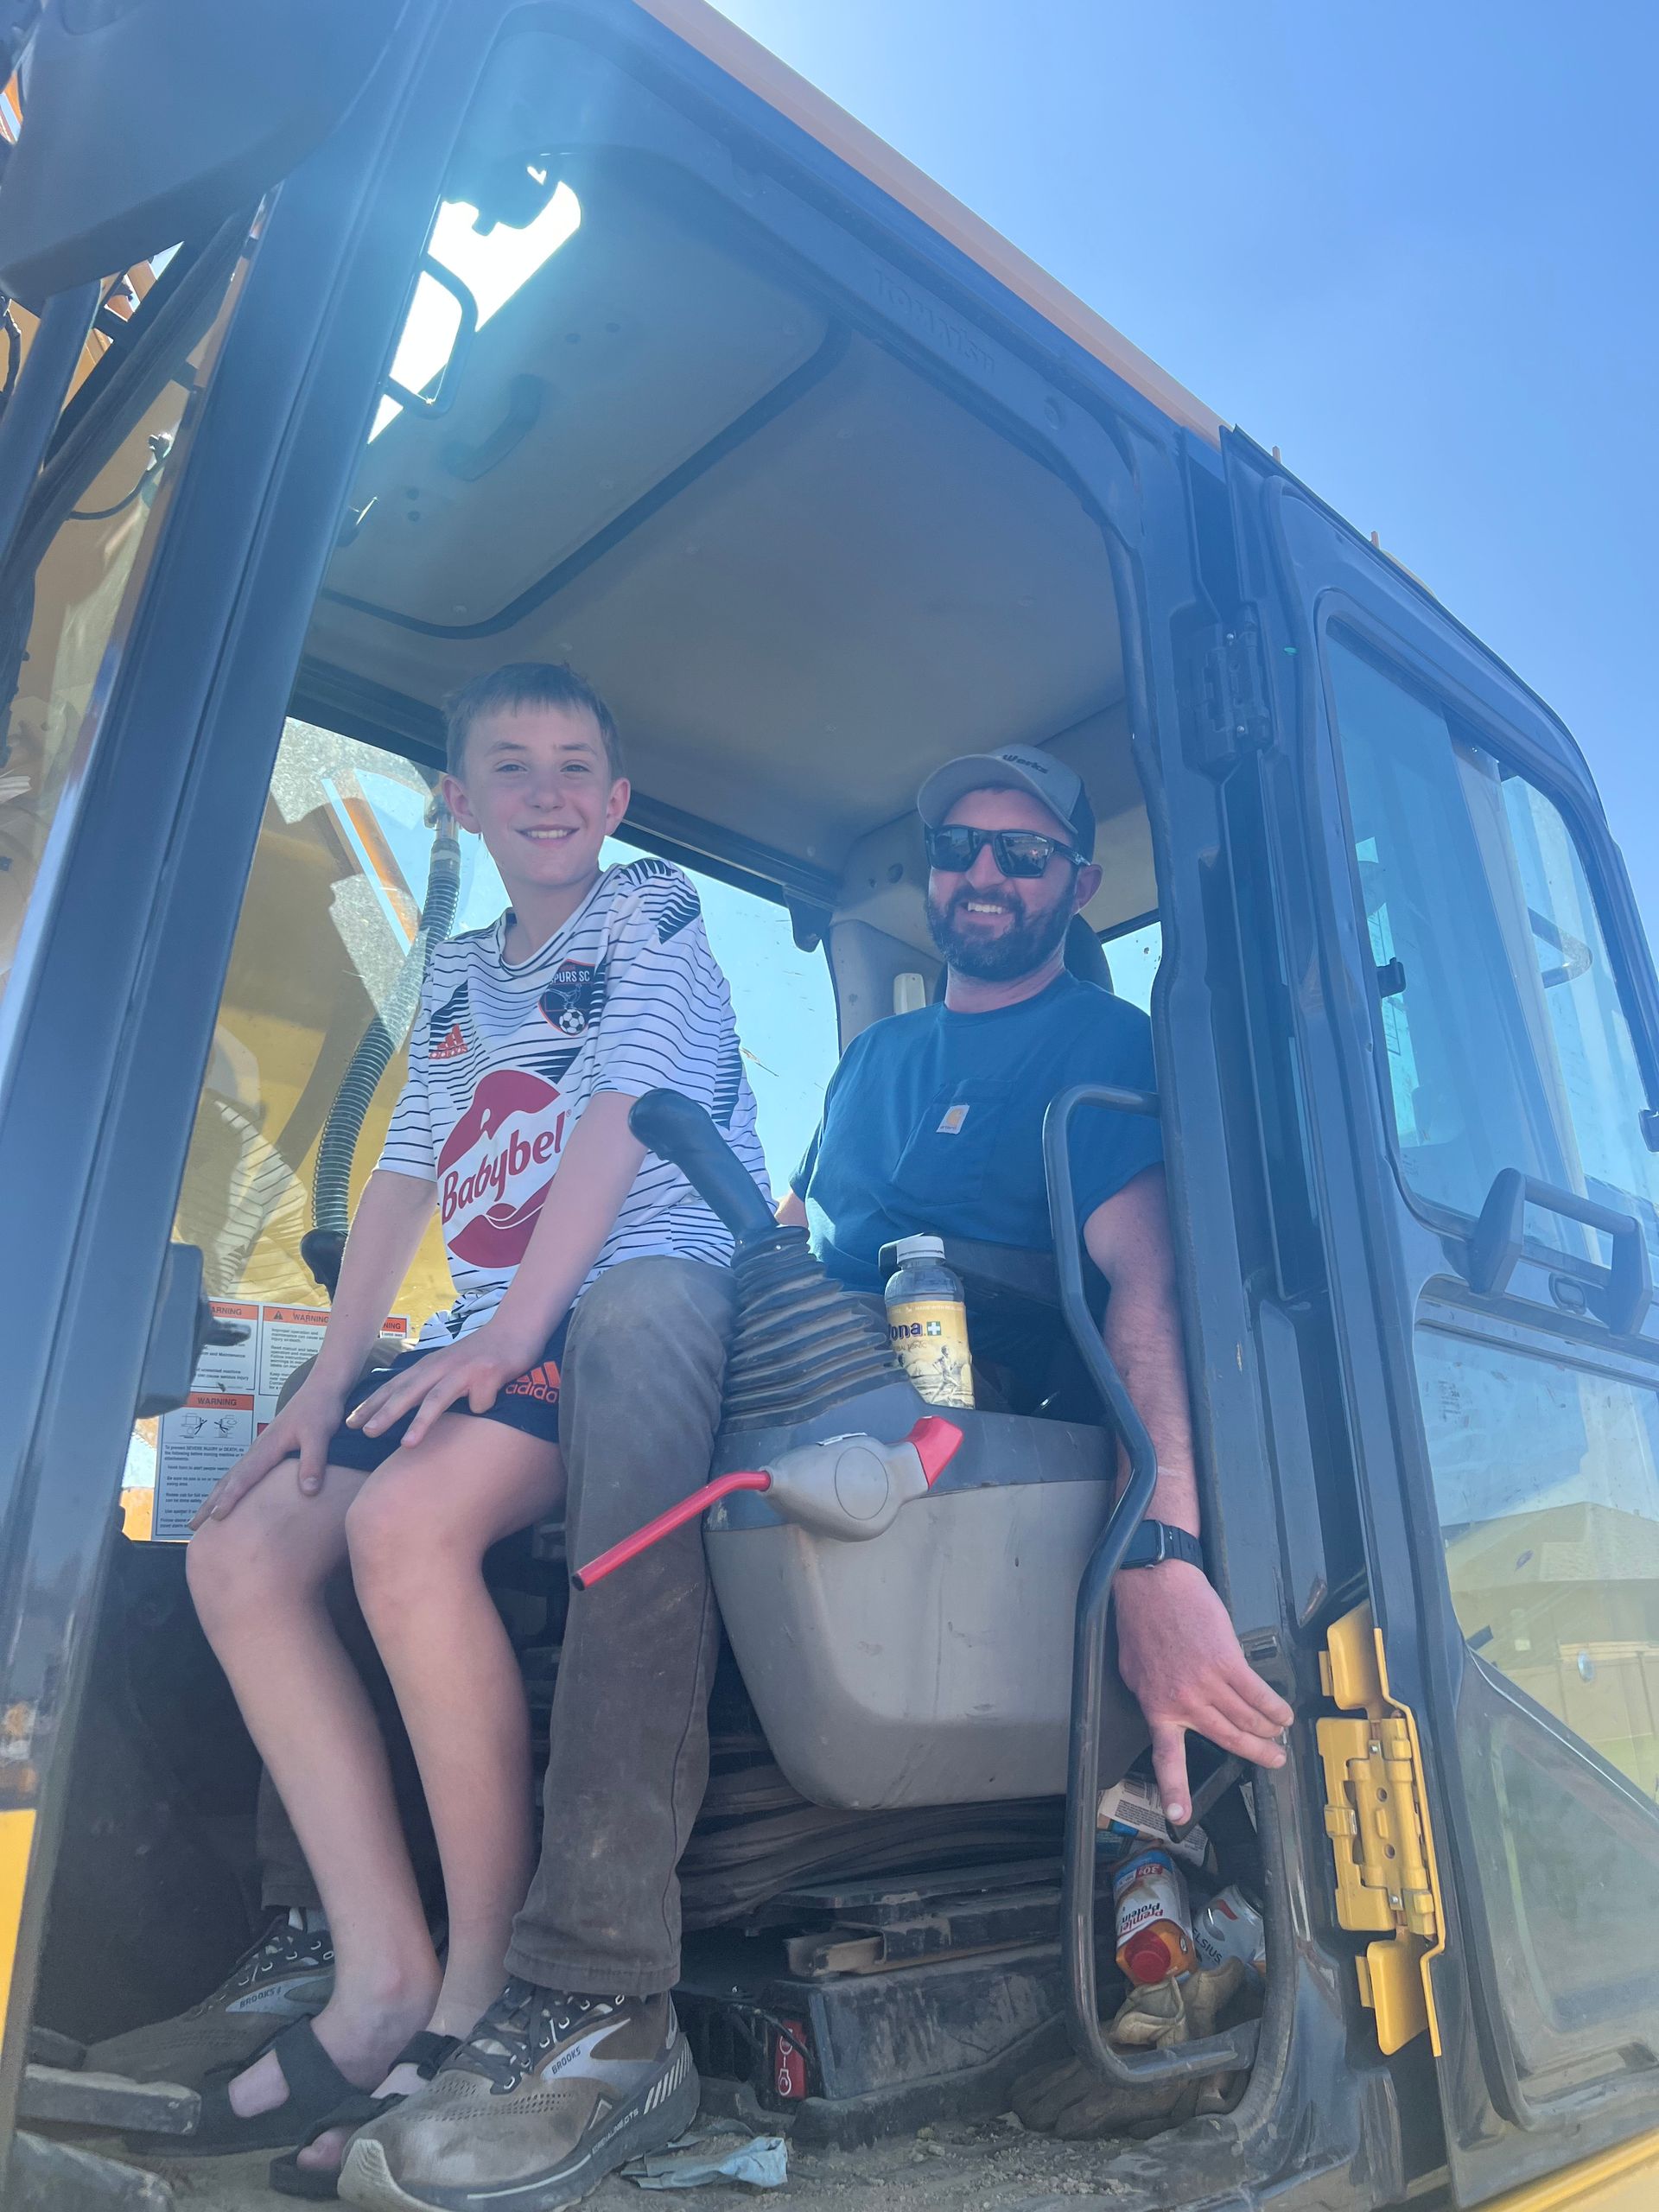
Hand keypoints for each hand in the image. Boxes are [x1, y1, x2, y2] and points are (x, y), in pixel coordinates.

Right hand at [191, 1377, 347, 1524]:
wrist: (321, 1388)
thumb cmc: (320, 1409)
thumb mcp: (319, 1434)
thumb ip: (313, 1461)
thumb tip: (308, 1491)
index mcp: (267, 1447)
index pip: (243, 1477)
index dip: (229, 1498)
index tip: (215, 1518)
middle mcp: (258, 1449)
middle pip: (228, 1479)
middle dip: (209, 1503)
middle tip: (192, 1526)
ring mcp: (260, 1449)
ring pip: (232, 1476)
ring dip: (215, 1497)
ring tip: (202, 1518)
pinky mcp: (268, 1450)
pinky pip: (243, 1473)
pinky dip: (229, 1487)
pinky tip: (229, 1497)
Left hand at [346, 1321, 541, 1452]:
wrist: (515, 1331)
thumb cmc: (480, 1355)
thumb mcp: (449, 1368)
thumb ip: (430, 1385)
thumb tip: (406, 1414)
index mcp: (429, 1367)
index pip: (394, 1387)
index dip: (372, 1405)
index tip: (350, 1423)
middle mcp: (441, 1366)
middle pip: (407, 1392)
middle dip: (383, 1412)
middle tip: (362, 1432)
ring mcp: (463, 1370)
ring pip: (437, 1397)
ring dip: (419, 1421)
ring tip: (405, 1444)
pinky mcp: (487, 1373)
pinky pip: (481, 1401)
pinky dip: (482, 1406)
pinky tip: (485, 1406)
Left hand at [1113, 1559, 1292, 1825]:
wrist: (1154, 1584)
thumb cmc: (1141, 1622)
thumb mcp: (1135, 1672)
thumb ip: (1155, 1698)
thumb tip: (1171, 1713)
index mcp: (1157, 1708)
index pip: (1168, 1757)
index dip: (1175, 1791)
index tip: (1180, 1817)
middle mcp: (1185, 1702)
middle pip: (1228, 1738)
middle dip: (1255, 1754)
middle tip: (1273, 1761)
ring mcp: (1208, 1683)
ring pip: (1246, 1718)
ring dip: (1268, 1731)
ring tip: (1279, 1736)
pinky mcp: (1228, 1661)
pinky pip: (1259, 1694)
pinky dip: (1275, 1707)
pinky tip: (1284, 1714)